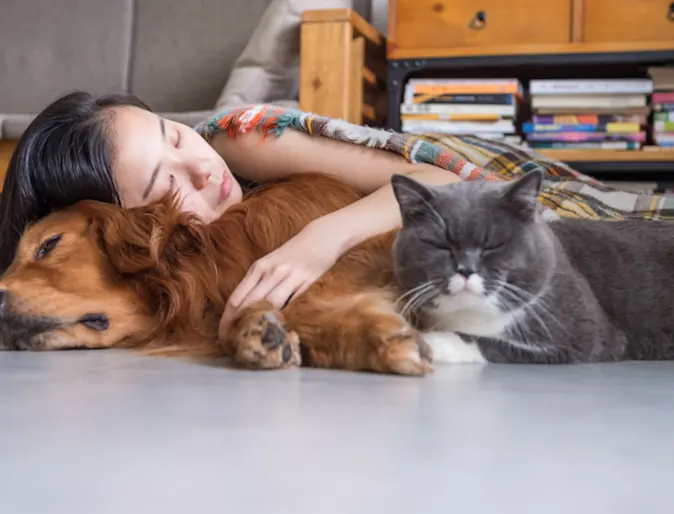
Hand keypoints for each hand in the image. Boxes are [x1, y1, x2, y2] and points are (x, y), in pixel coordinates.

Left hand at [218, 219, 345, 339]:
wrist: (322, 236)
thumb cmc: (294, 253)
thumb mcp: (271, 263)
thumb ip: (259, 283)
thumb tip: (245, 310)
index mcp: (258, 268)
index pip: (236, 298)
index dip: (227, 320)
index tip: (223, 335)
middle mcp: (271, 272)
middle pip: (249, 304)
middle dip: (239, 326)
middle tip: (235, 344)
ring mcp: (290, 276)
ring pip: (269, 304)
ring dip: (261, 324)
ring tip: (255, 341)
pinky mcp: (308, 281)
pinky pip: (294, 303)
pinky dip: (287, 317)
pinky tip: (282, 330)